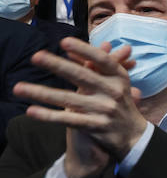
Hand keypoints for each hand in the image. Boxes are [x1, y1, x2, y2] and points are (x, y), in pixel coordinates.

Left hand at [14, 38, 150, 171]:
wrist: (134, 135)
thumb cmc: (119, 102)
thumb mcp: (113, 82)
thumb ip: (93, 66)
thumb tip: (69, 52)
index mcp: (118, 77)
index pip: (102, 61)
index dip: (85, 50)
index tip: (64, 42)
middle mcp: (113, 92)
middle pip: (82, 77)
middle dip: (58, 65)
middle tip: (36, 56)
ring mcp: (104, 110)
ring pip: (69, 99)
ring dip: (42, 93)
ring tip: (19, 88)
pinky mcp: (96, 127)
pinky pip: (69, 120)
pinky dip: (49, 116)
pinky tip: (32, 111)